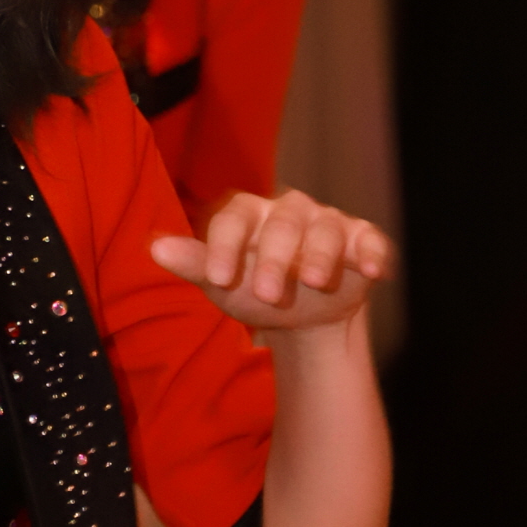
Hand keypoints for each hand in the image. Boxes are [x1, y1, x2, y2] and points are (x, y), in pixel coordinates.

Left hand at [152, 189, 394, 334]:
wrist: (303, 314)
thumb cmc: (252, 288)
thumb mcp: (222, 282)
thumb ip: (195, 264)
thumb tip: (155, 248)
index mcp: (248, 214)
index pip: (232, 218)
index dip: (223, 245)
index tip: (215, 278)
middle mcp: (289, 211)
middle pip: (282, 225)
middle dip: (274, 258)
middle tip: (266, 294)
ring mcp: (327, 223)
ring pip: (326, 229)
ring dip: (320, 255)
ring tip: (312, 281)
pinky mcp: (361, 240)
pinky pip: (369, 240)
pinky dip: (371, 253)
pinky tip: (372, 271)